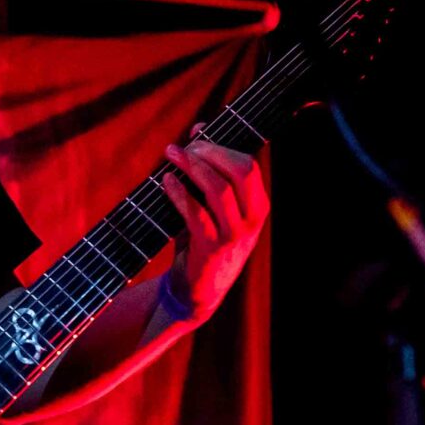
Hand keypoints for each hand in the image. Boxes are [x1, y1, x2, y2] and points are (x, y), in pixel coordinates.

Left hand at [159, 124, 267, 323]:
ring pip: (219, 189)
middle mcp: (252, 220)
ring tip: (171, 155)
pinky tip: (166, 181)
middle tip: (183, 147)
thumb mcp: (213, 207)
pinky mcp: (212, 248)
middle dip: (210, 151)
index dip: (221, 144)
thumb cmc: (204, 240)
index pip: (248, 164)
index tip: (197, 133)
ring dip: (192, 167)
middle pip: (240, 170)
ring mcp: (234, 235)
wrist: (197, 291)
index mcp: (257, 206)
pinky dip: (180, 193)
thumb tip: (197, 133)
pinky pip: (196, 213)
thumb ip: (209, 173)